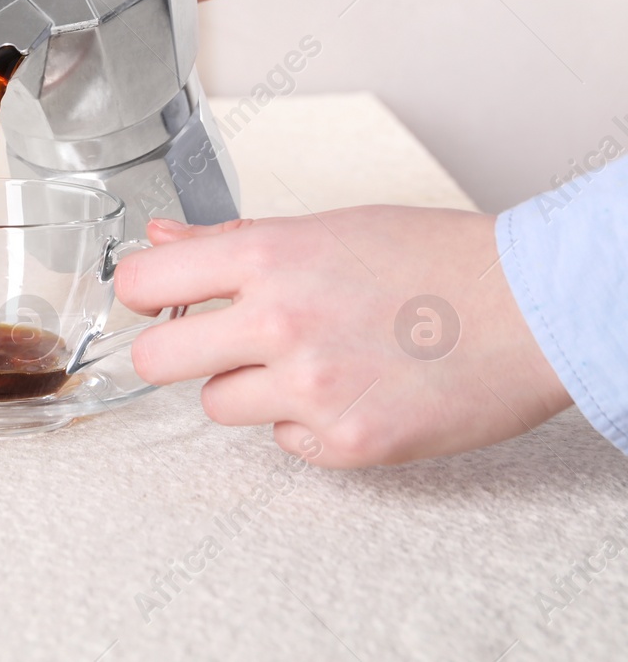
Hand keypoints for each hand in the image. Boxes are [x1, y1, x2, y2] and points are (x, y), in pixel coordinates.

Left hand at [115, 208, 571, 466]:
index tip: (155, 301)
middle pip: (155, 358)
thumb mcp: (323, 229)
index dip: (142, 295)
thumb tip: (160, 237)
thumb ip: (230, 241)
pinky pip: (283, 440)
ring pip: (217, 403)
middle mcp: (278, 321)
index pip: (141, 283)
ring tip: (309, 360)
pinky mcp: (346, 442)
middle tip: (214, 343)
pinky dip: (306, 423)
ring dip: (248, 387)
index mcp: (267, 257)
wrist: (530, 308)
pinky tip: (350, 391)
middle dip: (176, 352)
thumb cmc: (434, 260)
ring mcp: (310, 387)